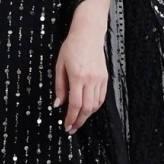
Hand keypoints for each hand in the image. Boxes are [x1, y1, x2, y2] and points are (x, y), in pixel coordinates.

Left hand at [54, 19, 107, 133]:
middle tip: (72, 128)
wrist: (88, 34)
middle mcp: (90, 79)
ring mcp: (99, 79)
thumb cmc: (71, 47)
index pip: (75, 104)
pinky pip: (101, 97)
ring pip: (95, 105)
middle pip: (87, 108)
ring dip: (87, 115)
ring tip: (79, 120)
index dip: (71, 118)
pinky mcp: (105, 78)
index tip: (66, 125)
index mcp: (77, 76)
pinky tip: (88, 109)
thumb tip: (58, 104)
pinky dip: (95, 106)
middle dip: (79, 121)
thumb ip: (59, 86)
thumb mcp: (60, 65)